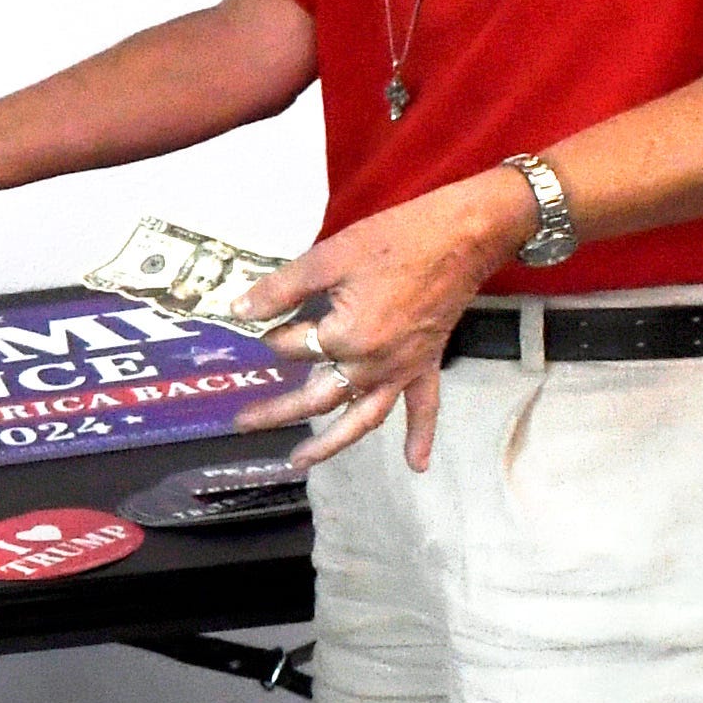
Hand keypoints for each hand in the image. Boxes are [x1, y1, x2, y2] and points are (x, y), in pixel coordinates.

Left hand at [229, 172, 531, 471]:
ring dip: (331, 443)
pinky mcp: (427, 364)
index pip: (293, 348)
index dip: (273, 334)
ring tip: (300, 462)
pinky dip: (420, 436)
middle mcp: (373, 364)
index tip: (265, 321)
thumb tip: (238, 310)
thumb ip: (281, 289)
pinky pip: (424, 407)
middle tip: (242, 422)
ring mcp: (403, 369)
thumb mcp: (328, 258)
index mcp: (346, 338)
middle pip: (317, 396)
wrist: (464, 236)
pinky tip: (416, 465)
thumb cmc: (395, 241)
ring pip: (362, 418)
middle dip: (277, 411)